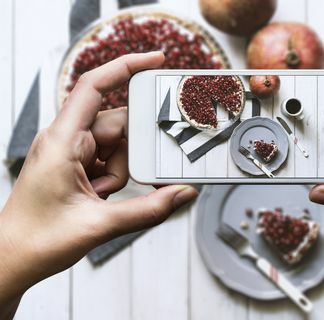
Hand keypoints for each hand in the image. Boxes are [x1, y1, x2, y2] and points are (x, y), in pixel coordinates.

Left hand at [0, 53, 197, 316]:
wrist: (13, 258)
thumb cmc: (37, 238)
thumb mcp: (99, 224)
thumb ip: (148, 209)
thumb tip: (182, 193)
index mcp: (62, 141)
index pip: (94, 87)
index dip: (126, 67)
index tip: (156, 61)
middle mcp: (67, 140)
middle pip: (118, 123)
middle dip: (132, 151)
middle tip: (138, 172)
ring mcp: (73, 153)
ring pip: (118, 145)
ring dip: (123, 171)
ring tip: (106, 196)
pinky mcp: (79, 166)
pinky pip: (111, 160)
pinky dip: (118, 176)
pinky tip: (105, 197)